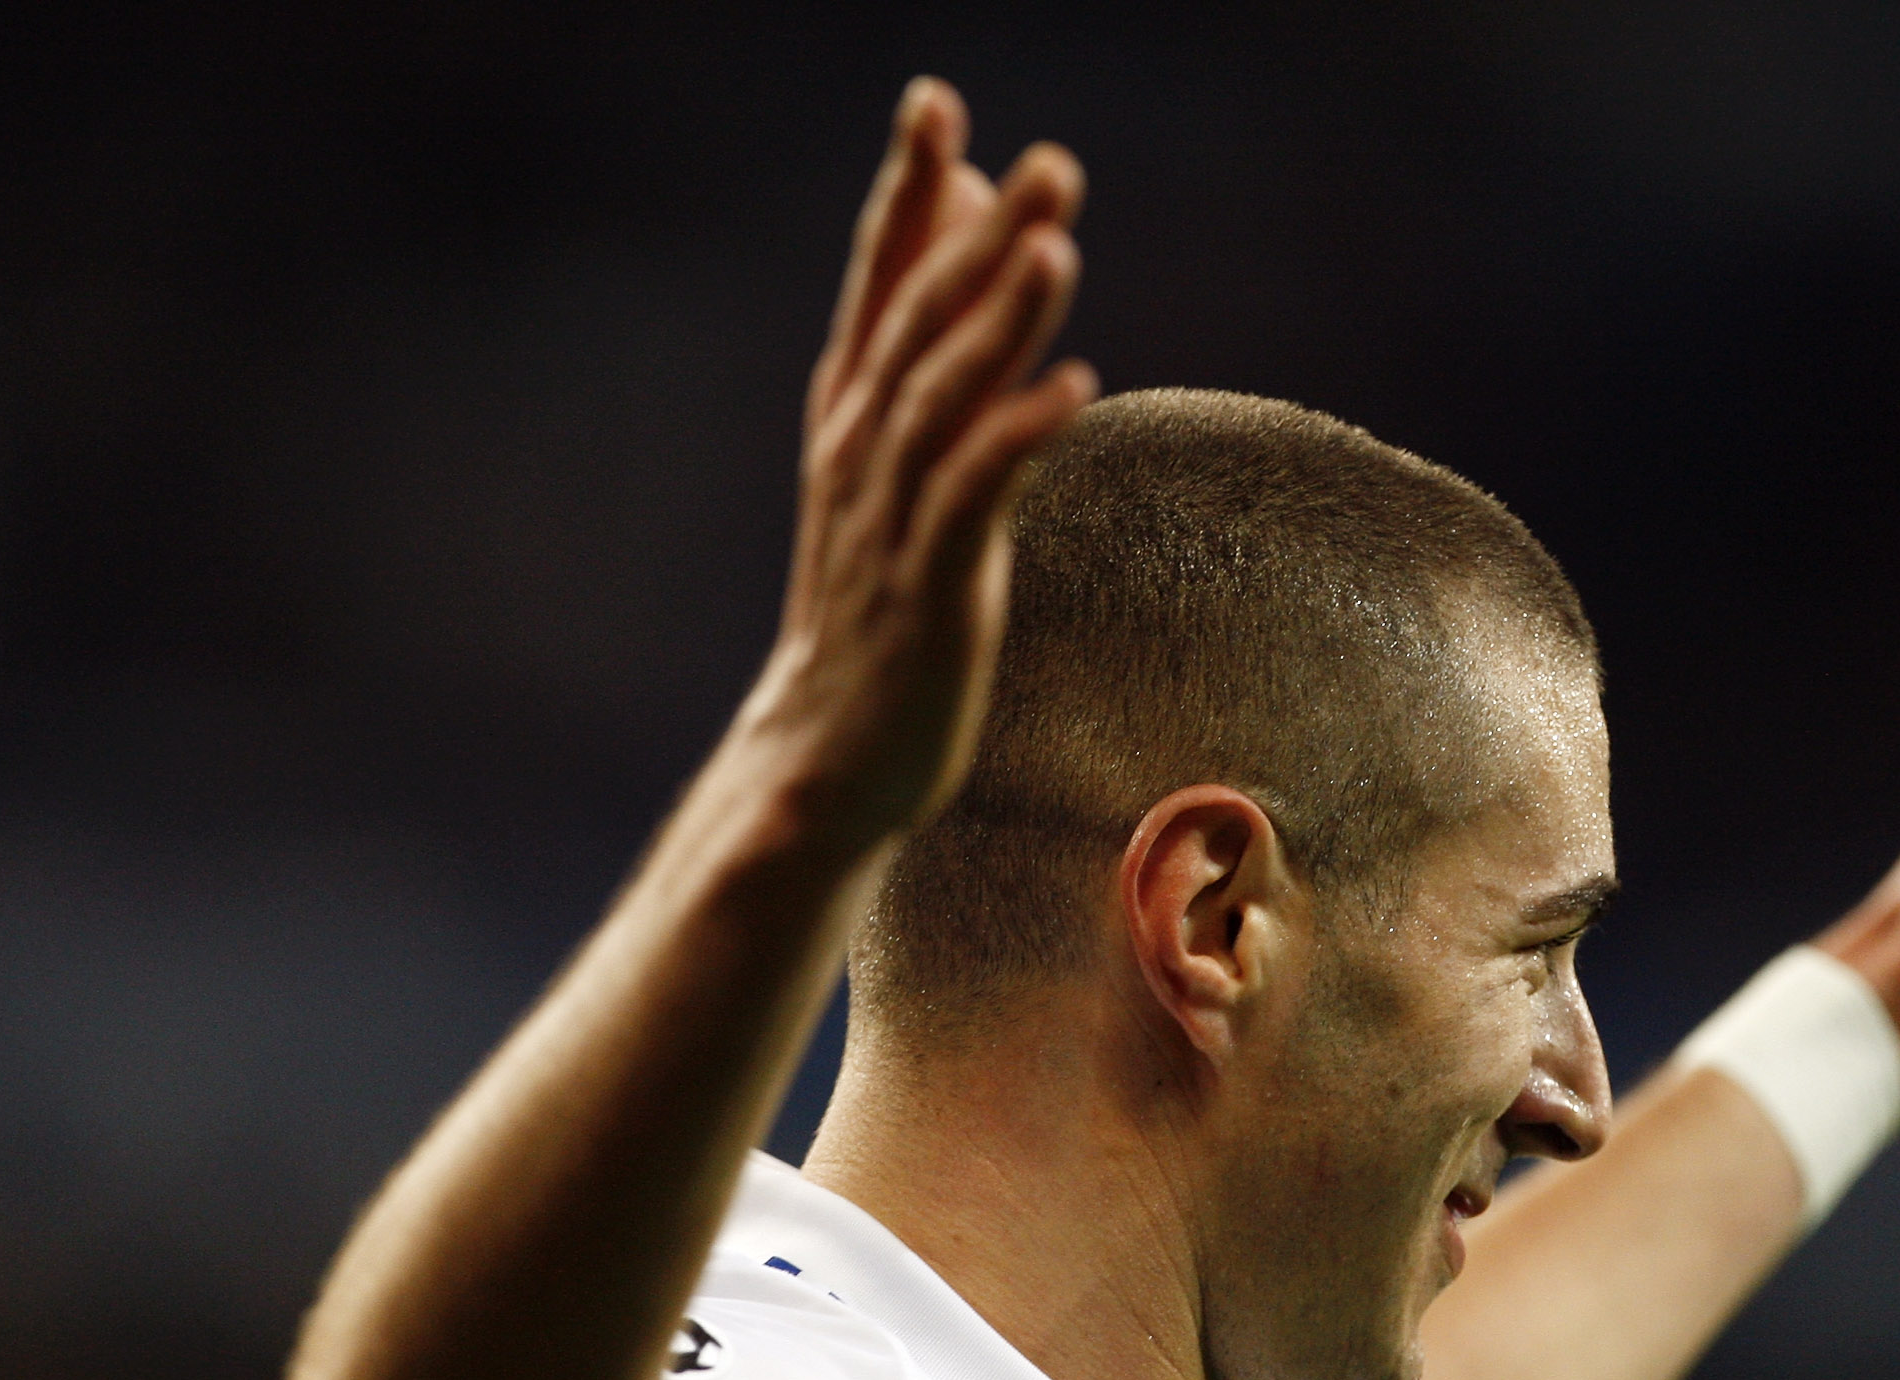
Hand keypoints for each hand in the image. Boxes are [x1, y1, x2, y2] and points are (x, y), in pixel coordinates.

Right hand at [746, 78, 1095, 853]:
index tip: (937, 102)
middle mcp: (860, 457)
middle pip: (918, 326)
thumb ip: (940, 364)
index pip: (879, 286)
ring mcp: (889, 524)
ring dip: (999, 320)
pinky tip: (1072, 387)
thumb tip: (984, 241)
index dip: (908, 194)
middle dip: (977, 238)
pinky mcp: (927, 594)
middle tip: (1048, 161)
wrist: (827, 757)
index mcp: (852, 421)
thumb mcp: (900, 477)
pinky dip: (1015, 437)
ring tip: (1055, 245)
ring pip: (942, 401)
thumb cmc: (878, 610)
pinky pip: (971, 500)